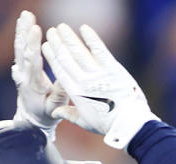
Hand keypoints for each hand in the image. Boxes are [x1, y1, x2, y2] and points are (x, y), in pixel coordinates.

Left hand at [11, 11, 67, 136]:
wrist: (31, 118)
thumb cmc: (47, 113)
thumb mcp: (55, 108)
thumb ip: (60, 94)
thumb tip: (67, 77)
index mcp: (34, 85)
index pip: (32, 62)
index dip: (33, 45)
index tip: (36, 29)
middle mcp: (24, 76)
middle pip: (23, 51)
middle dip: (25, 32)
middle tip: (28, 17)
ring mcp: (20, 70)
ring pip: (19, 47)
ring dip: (22, 30)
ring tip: (26, 14)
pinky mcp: (20, 66)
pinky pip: (19, 48)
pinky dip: (21, 33)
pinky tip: (23, 21)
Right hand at [42, 23, 158, 148]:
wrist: (130, 124)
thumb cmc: (108, 124)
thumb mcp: (85, 122)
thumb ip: (68, 114)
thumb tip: (55, 112)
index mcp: (75, 93)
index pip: (59, 70)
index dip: (51, 56)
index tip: (46, 46)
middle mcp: (84, 81)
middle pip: (66, 58)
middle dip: (57, 43)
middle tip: (51, 31)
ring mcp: (99, 74)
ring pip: (79, 51)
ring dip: (69, 37)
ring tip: (62, 27)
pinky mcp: (113, 69)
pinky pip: (100, 50)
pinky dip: (91, 38)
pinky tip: (84, 28)